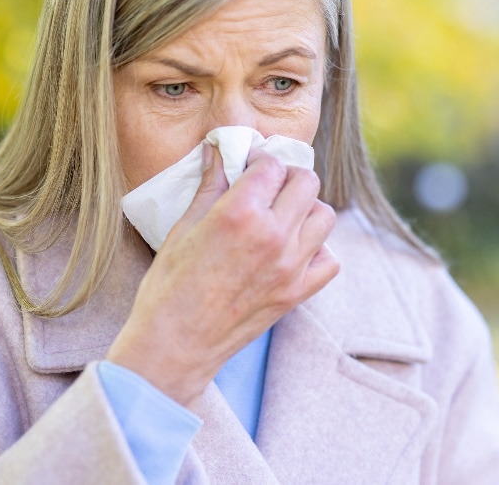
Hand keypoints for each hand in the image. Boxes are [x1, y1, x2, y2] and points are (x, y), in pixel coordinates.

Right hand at [107, 142, 338, 407]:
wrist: (174, 345)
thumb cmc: (168, 287)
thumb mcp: (183, 228)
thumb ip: (209, 186)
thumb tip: (217, 153)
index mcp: (240, 213)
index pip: (272, 165)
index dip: (259, 160)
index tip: (250, 166)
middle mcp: (273, 236)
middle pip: (306, 182)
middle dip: (287, 177)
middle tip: (269, 187)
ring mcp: (290, 266)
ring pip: (324, 216)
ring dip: (306, 210)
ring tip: (282, 217)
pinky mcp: (297, 293)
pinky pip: (329, 260)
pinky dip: (318, 250)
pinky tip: (294, 251)